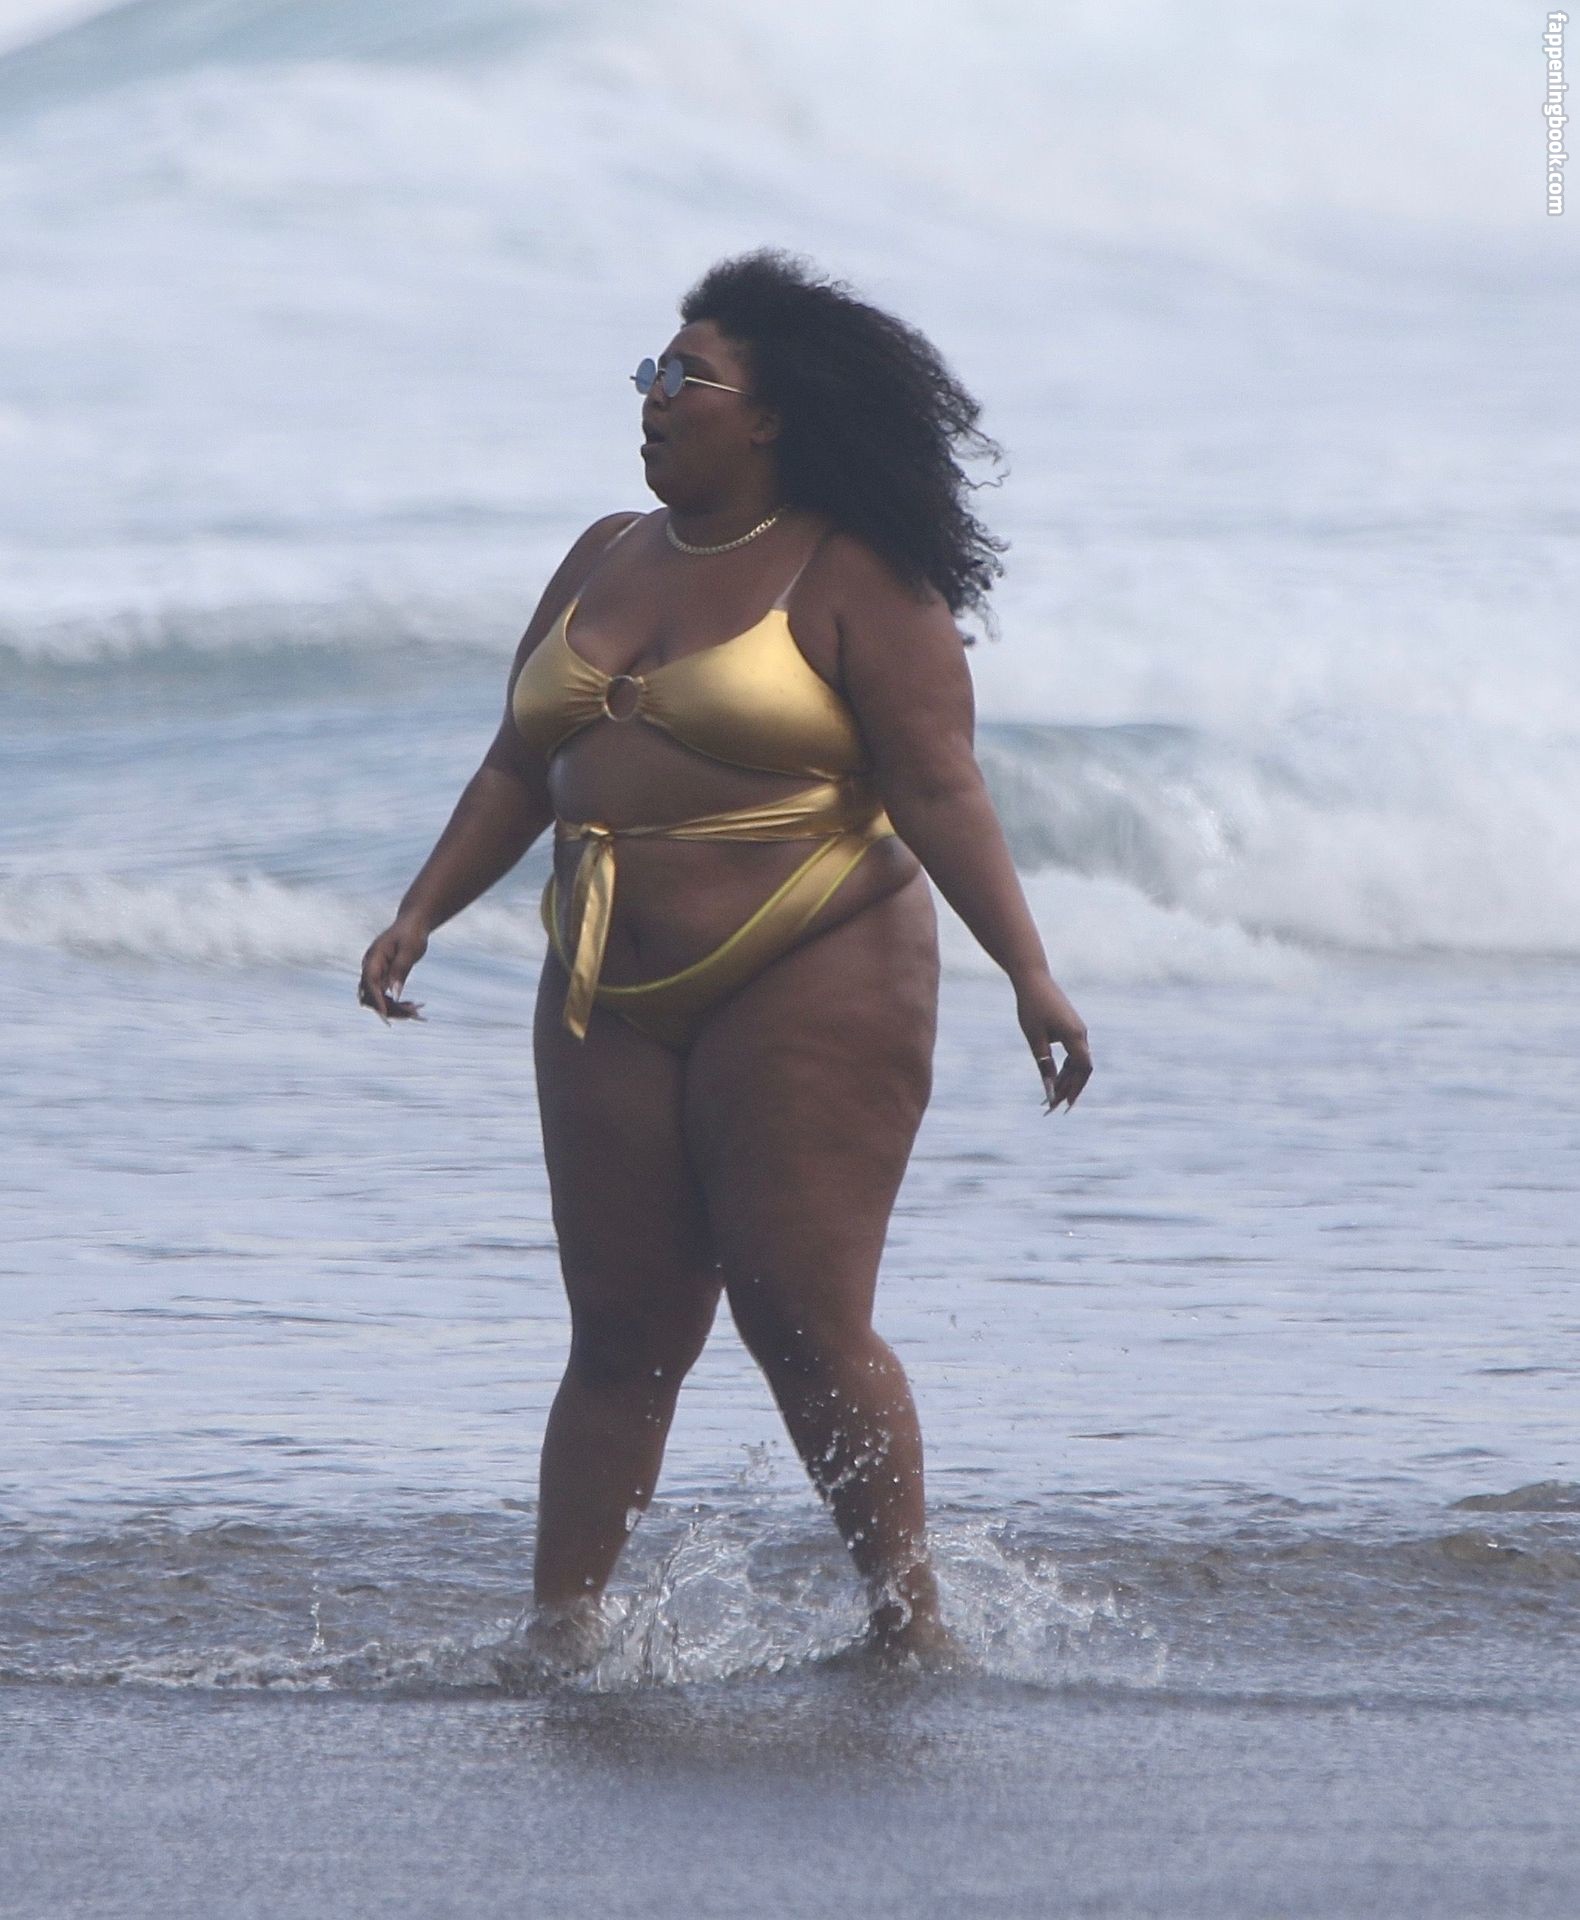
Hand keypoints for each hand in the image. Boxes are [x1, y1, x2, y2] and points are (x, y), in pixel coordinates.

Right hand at [358, 915, 428, 1023]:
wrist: (412, 924)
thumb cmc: (412, 934)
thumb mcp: (409, 950)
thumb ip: (401, 970)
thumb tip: (394, 993)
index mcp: (374, 957)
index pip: (370, 983)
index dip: (377, 1000)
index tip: (386, 1015)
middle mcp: (370, 966)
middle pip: (371, 994)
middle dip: (389, 1007)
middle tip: (413, 1014)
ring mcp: (374, 972)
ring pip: (377, 998)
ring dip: (394, 1008)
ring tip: (416, 1013)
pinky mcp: (382, 977)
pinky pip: (384, 995)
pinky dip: (396, 1002)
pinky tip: (412, 1006)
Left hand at [1015, 971, 1091, 1113]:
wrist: (1033, 979)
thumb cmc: (1031, 1007)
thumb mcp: (1035, 1039)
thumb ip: (1044, 1064)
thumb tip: (1049, 1089)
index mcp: (1075, 1036)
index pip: (1083, 1069)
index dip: (1076, 1088)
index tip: (1064, 1105)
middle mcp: (1081, 1034)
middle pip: (1082, 1069)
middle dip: (1069, 1089)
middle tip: (1054, 1107)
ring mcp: (1078, 1030)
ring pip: (1077, 1062)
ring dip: (1067, 1079)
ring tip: (1052, 1097)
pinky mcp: (1072, 1027)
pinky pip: (1073, 1053)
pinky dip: (1066, 1067)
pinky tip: (1055, 1078)